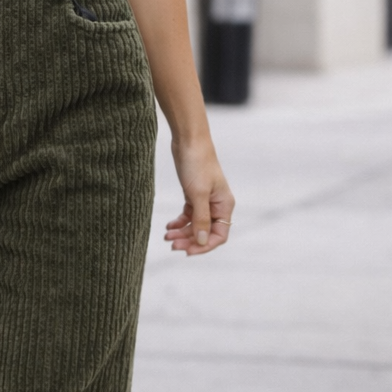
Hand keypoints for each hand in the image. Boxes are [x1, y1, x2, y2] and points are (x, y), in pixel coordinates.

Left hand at [164, 137, 234, 255]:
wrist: (188, 140)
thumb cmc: (197, 164)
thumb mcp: (198, 194)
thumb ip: (201, 219)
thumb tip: (202, 241)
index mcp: (224, 205)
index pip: (219, 235)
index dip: (204, 246)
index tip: (187, 251)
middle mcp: (217, 205)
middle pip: (205, 232)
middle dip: (189, 240)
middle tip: (171, 245)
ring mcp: (205, 200)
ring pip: (195, 225)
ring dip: (182, 232)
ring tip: (166, 236)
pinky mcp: (193, 194)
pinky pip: (189, 215)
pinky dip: (179, 222)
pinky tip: (169, 226)